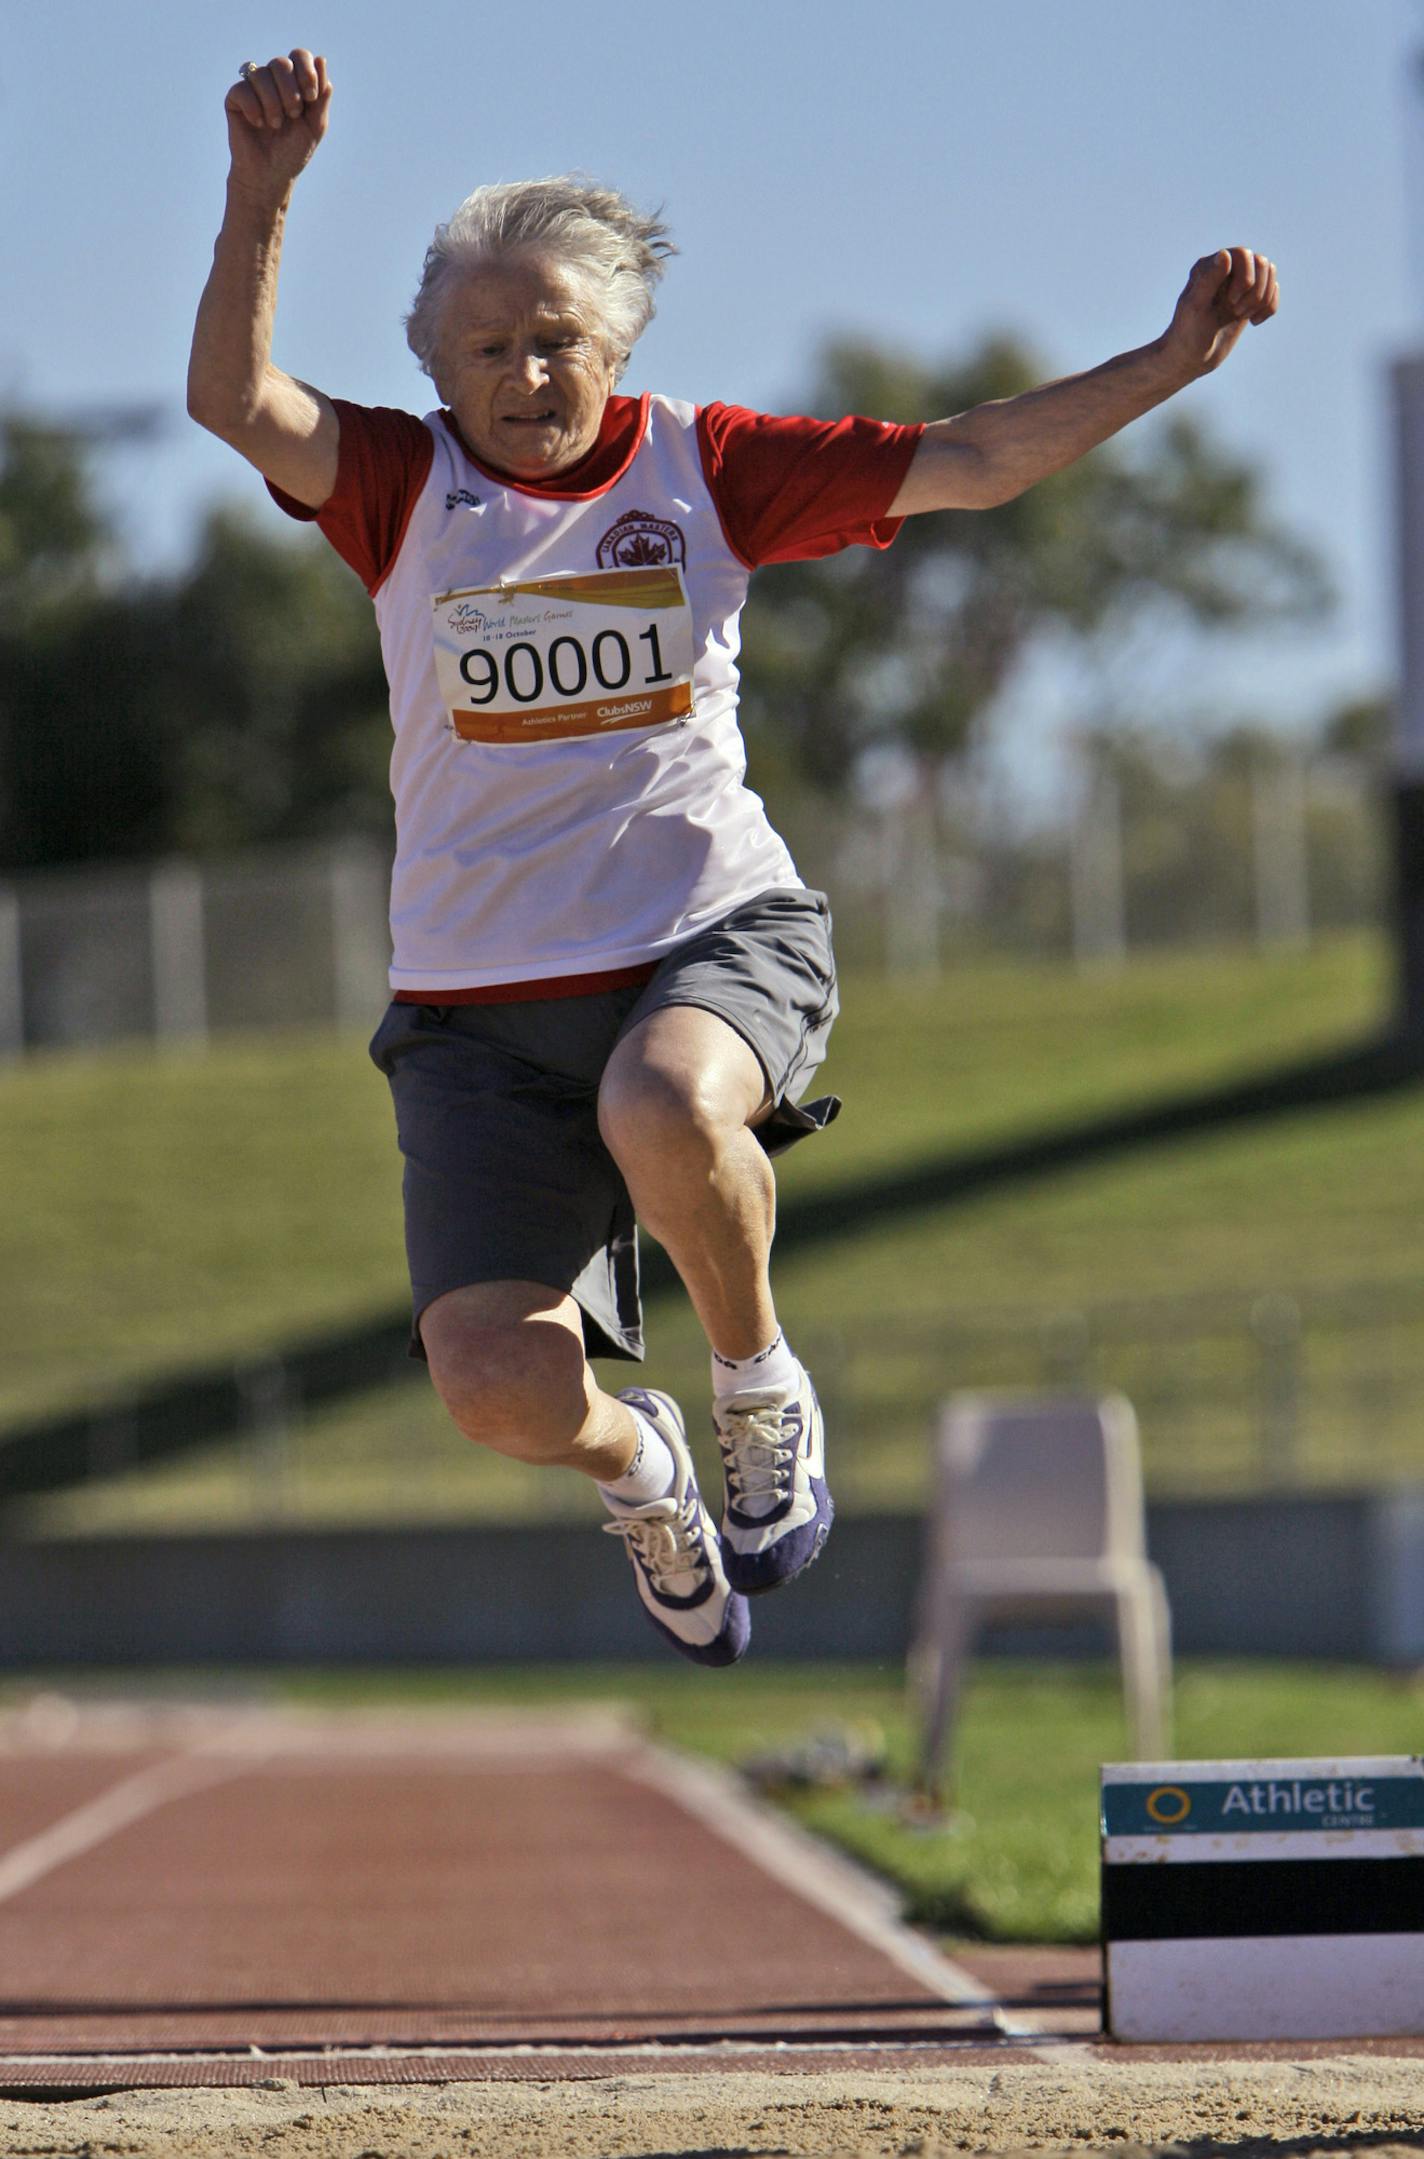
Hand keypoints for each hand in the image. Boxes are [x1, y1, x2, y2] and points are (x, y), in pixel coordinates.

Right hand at [224, 49, 330, 201]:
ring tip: (276, 124)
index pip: (299, 56)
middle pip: (280, 63)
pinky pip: (242, 89)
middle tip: (294, 115)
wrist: (270, 175)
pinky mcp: (234, 98)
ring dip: (273, 103)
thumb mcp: (315, 125)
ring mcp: (252, 87)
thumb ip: (321, 96)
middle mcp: (273, 81)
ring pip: (260, 74)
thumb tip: (321, 59)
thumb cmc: (293, 151)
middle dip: (291, 91)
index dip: (306, 72)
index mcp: (294, 82)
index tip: (311, 97)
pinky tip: (258, 124)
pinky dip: (254, 108)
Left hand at [1162, 247, 1278, 377]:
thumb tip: (1225, 254)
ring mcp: (1239, 283)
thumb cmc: (1188, 334)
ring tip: (1243, 316)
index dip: (1244, 278)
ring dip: (1263, 298)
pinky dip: (1269, 307)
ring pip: (1270, 273)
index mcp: (1209, 266)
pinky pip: (1273, 290)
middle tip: (1237, 312)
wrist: (1190, 358)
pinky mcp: (1249, 298)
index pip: (1242, 254)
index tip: (1231, 302)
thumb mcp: (1196, 307)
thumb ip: (1209, 280)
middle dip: (1255, 291)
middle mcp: (1225, 269)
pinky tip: (1253, 322)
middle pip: (1261, 262)